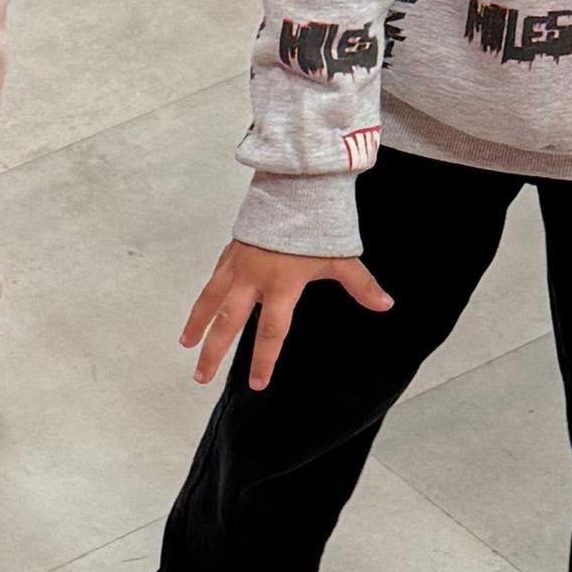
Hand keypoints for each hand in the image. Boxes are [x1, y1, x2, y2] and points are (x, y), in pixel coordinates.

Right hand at [184, 241, 387, 393]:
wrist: (294, 187)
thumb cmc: (316, 225)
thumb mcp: (341, 257)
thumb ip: (361, 285)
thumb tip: (386, 305)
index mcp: (281, 286)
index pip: (271, 332)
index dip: (263, 360)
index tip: (257, 384)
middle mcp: (254, 279)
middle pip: (228, 323)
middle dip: (213, 352)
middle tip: (200, 378)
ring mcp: (238, 265)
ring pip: (210, 300)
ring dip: (197, 324)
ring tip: (185, 345)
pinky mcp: (230, 252)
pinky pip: (214, 279)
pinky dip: (206, 296)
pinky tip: (199, 310)